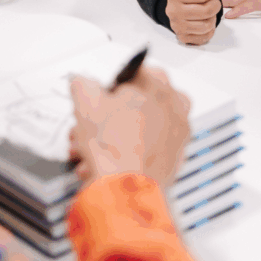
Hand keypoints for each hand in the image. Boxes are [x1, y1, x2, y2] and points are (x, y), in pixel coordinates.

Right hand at [69, 66, 190, 191]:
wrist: (124, 187)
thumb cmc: (113, 146)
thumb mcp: (85, 102)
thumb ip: (83, 84)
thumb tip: (82, 83)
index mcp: (157, 83)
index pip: (132, 73)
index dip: (110, 88)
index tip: (101, 98)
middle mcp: (174, 105)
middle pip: (137, 103)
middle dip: (111, 115)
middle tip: (95, 126)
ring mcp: (178, 133)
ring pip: (143, 128)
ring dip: (117, 137)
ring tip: (95, 150)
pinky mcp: (176, 158)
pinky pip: (150, 150)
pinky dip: (132, 154)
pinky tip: (111, 162)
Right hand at [165, 0, 220, 45]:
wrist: (180, 1)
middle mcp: (172, 11)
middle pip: (207, 11)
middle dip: (215, 6)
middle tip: (211, 3)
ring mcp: (176, 25)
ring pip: (206, 26)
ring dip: (213, 18)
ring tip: (207, 12)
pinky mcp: (182, 37)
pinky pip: (204, 38)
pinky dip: (209, 31)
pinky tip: (204, 21)